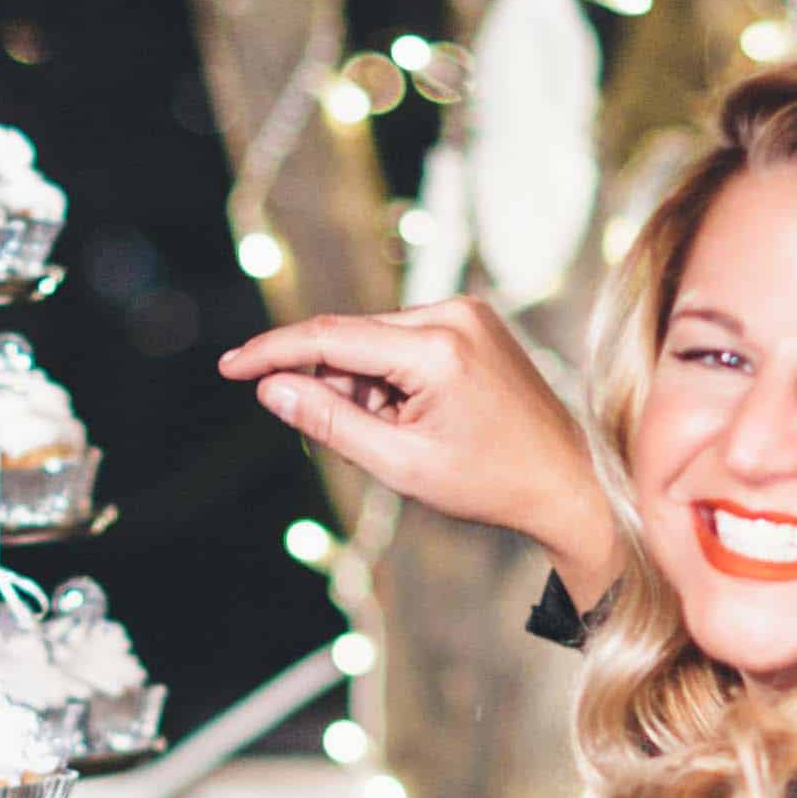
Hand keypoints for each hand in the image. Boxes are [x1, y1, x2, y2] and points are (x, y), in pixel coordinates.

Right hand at [223, 297, 620, 605]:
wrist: (568, 481)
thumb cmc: (490, 483)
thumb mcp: (399, 463)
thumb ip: (329, 422)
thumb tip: (271, 388)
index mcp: (437, 347)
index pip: (330, 338)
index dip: (272, 353)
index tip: (228, 368)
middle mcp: (453, 314)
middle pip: (353, 339)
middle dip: (333, 386)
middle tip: (355, 438)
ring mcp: (468, 314)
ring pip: (376, 343)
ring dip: (365, 386)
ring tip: (405, 437)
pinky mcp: (474, 322)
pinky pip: (405, 343)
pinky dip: (391, 379)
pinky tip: (416, 418)